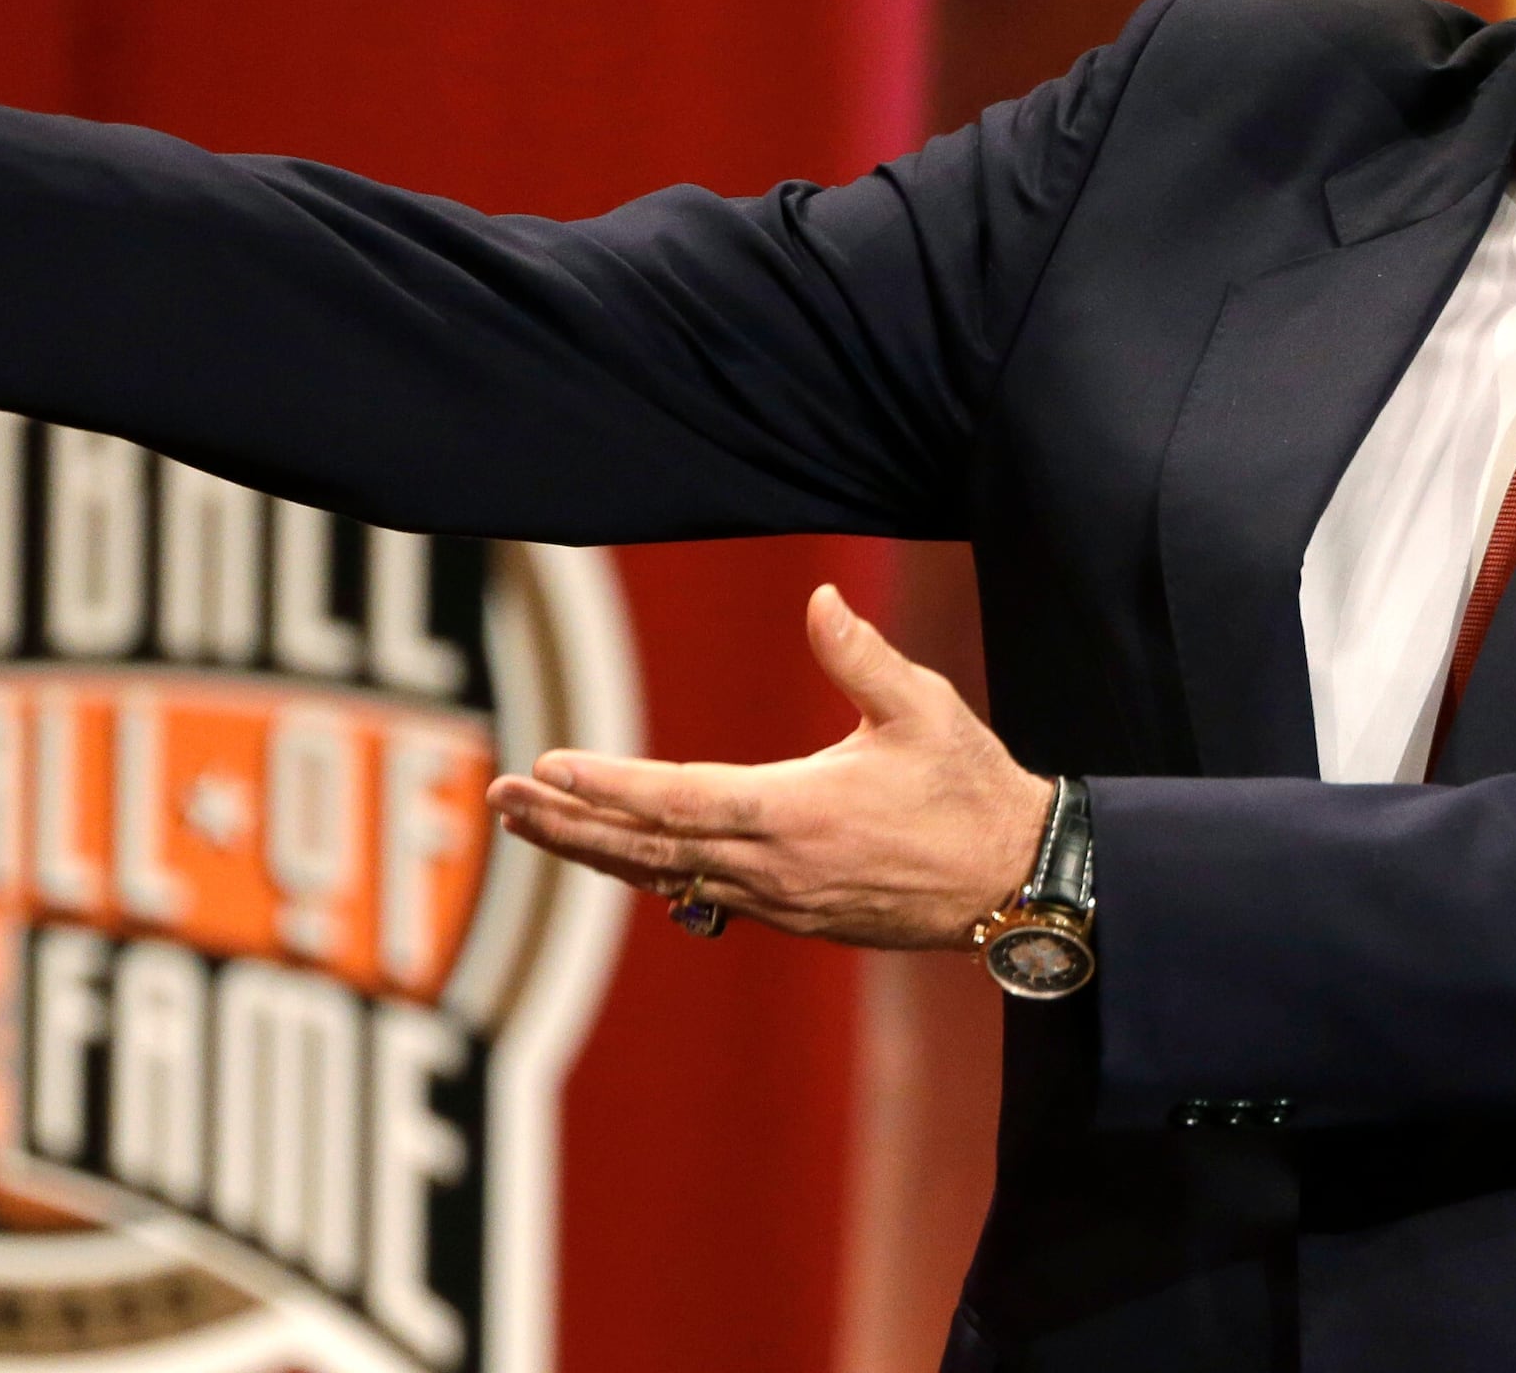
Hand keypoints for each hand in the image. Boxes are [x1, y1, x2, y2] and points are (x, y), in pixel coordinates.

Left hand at [487, 584, 1052, 951]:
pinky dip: (646, 870)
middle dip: (567, 824)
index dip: (607, 787)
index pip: (677, 800)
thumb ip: (860, 655)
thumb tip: (818, 599)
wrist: (1016, 882)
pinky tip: (616, 852)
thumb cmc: (971, 788)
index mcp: (795, 813)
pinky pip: (699, 892)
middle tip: (500, 800)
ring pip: (663, 876)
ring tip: (532, 823)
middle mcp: (773, 867)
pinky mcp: (794, 916)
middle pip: (646, 849)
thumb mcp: (922, 709)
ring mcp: (779, 900)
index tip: (545, 770)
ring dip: (594, 849)